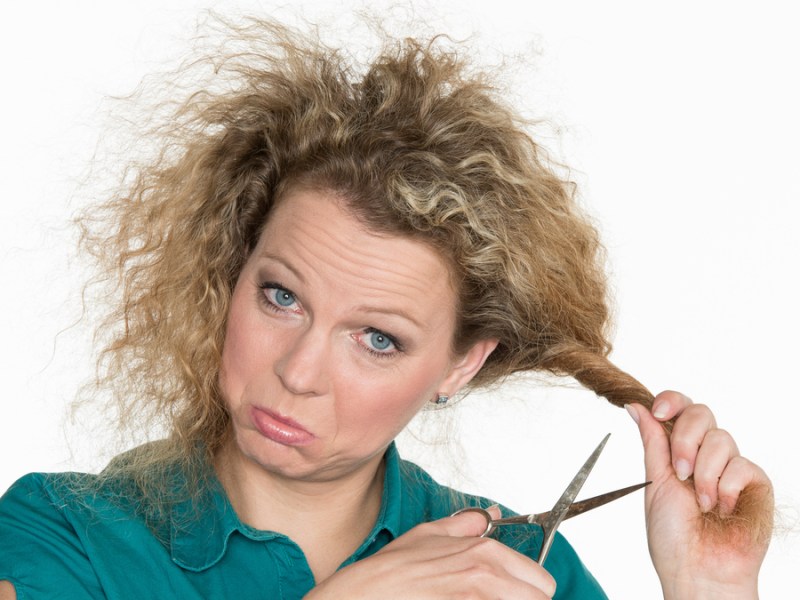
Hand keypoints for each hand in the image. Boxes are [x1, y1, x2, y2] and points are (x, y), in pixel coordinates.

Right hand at [304, 506, 555, 598]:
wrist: (357, 599)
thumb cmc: (387, 575)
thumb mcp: (424, 536)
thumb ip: (463, 525)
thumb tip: (490, 516)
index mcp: (483, 553)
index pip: (541, 585)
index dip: (527, 595)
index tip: (511, 597)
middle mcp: (486, 576)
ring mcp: (474, 599)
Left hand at [626, 391, 772, 598]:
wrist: (697, 570)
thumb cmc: (673, 535)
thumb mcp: (655, 481)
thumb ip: (652, 442)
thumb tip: (636, 406)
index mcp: (679, 451)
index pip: (680, 409)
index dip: (671, 402)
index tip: (658, 411)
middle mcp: (706, 455)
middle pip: (702, 413)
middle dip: (686, 439)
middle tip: (679, 471)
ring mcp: (731, 468)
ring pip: (722, 439)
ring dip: (704, 472)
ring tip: (701, 502)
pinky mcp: (756, 484)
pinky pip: (742, 465)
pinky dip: (727, 487)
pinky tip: (722, 508)